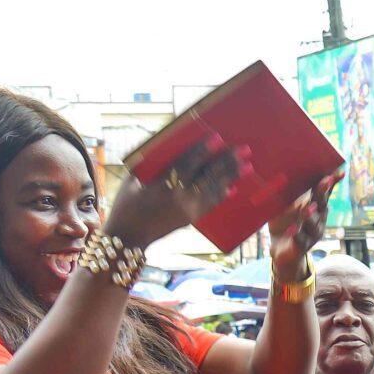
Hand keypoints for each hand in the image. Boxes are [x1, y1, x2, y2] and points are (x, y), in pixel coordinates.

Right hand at [105, 135, 251, 247]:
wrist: (128, 235)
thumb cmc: (127, 202)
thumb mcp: (133, 178)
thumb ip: (152, 161)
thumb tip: (166, 142)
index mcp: (162, 183)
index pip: (188, 163)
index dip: (203, 150)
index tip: (217, 137)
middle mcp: (178, 197)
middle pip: (208, 175)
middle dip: (227, 161)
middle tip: (244, 150)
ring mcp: (187, 209)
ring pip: (214, 189)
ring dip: (232, 177)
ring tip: (247, 166)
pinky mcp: (191, 219)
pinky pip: (210, 204)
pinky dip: (222, 195)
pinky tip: (233, 187)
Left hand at [268, 169, 341, 279]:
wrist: (280, 248)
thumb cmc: (284, 221)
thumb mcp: (286, 204)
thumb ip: (288, 191)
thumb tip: (282, 167)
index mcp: (315, 205)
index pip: (325, 191)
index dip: (332, 182)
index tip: (338, 172)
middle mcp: (318, 218)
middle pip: (321, 204)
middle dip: (323, 192)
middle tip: (324, 181)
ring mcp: (312, 233)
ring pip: (313, 223)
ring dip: (310, 215)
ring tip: (307, 209)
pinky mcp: (302, 246)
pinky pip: (301, 240)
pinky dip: (297, 235)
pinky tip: (292, 230)